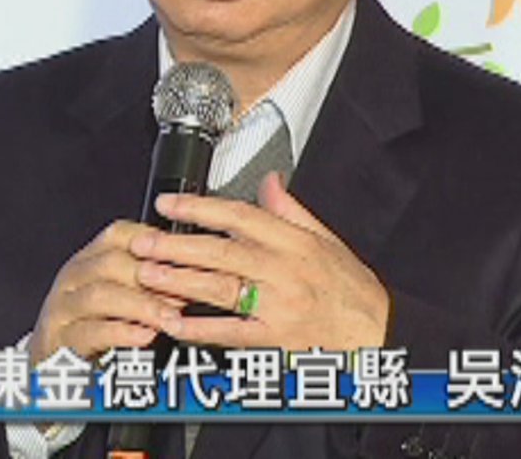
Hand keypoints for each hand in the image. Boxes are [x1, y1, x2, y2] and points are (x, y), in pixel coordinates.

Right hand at [29, 219, 183, 363]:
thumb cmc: (96, 323)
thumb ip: (145, 278)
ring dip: (141, 306)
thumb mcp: (118, 293)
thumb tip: (191, 269)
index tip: (183, 253)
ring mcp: (62, 308)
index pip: (119, 234)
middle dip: (151, 277)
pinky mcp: (59, 341)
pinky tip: (145, 337)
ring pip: (100, 296)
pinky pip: (90, 332)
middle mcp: (73, 277)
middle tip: (184, 292)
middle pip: (111, 263)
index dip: (152, 241)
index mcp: (90, 258)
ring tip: (170, 318)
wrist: (53, 364)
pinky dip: (121, 333)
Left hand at [127, 173, 389, 351]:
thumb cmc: (351, 290)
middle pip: (222, 250)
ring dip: (179, 280)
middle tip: (142, 240)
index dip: (200, 207)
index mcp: (295, 241)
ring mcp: (279, 305)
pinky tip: (173, 323)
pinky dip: (200, 328)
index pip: (240, 215)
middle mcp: (285, 269)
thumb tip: (269, 180)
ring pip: (221, 288)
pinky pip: (231, 332)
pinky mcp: (276, 338)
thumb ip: (291, 211)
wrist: (378, 335)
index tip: (169, 203)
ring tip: (147, 274)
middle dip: (177, 244)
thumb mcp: (327, 240)